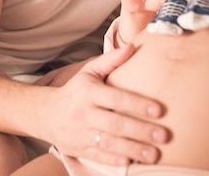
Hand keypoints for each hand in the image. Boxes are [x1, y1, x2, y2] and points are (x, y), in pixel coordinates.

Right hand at [43, 44, 167, 165]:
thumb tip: (133, 46)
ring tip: (154, 154)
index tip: (159, 111)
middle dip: (141, 131)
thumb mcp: (89, 72)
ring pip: (109, 143)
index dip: (138, 104)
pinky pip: (98, 156)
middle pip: (116, 124)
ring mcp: (81, 134)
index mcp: (89, 92)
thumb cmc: (75, 91)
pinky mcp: (79, 150)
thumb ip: (111, 60)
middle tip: (163, 136)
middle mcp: (84, 113)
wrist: (44, 113)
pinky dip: (113, 160)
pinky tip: (129, 163)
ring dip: (133, 150)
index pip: (117, 98)